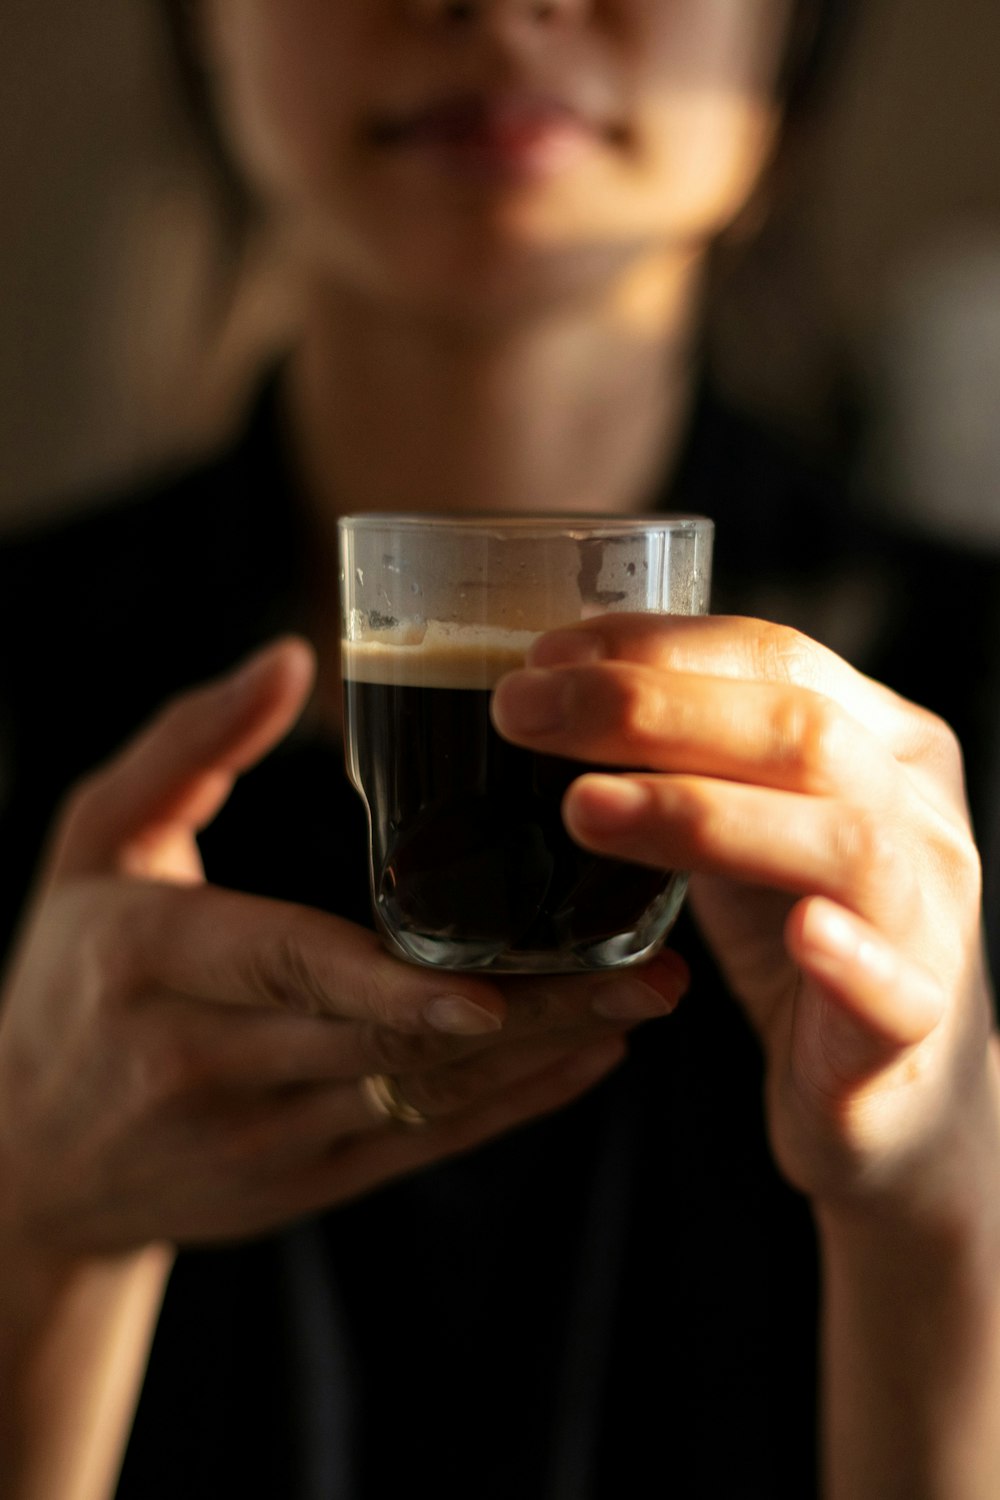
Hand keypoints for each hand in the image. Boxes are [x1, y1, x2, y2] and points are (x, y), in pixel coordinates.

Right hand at [0, 639, 686, 1259]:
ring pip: (419, 1102)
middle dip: (520, 1013)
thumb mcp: (96, 842)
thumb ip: (188, 745)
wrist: (27, 1157)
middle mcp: (206, 1065)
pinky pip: (420, 1148)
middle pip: (382, 1043)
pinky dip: (510, 1110)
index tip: (493, 979)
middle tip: (639, 973)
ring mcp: (259, 1139)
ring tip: (638, 1005)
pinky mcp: (301, 1185)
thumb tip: (292, 654)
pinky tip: (587, 1062)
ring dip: (537, 1058)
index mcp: (153, 964)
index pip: (285, 966)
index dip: (392, 981)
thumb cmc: (69, 971)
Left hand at [492, 614, 999, 1226]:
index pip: (776, 659)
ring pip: (846, 843)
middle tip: (525, 714)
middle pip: (802, 732)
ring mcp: (927, 919)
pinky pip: (897, 987)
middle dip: (651, 710)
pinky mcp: (915, 1025)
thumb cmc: (798, 930)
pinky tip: (800, 934)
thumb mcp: (745, 822)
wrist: (888, 1087)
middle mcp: (918, 815)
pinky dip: (849, 956)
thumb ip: (690, 760)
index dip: (656, 648)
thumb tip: (552, 695)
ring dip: (708, 815)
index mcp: (882, 742)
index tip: (543, 658)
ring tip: (585, 808)